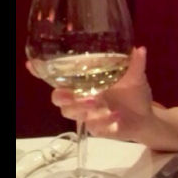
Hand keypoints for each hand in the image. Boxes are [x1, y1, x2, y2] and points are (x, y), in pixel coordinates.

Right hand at [27, 46, 154, 140]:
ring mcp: (88, 114)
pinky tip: (116, 116)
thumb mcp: (136, 76)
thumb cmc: (134, 93)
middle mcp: (81, 97)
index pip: (58, 76)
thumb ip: (135, 64)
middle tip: (73, 93)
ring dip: (80, 108)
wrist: (146, 117)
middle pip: (58, 98)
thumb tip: (139, 49)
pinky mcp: (97, 129)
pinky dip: (103, 121)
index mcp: (84, 81)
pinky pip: (93, 127)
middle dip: (61, 96)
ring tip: (96, 102)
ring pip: (71, 113)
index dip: (42, 71)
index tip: (32, 65)